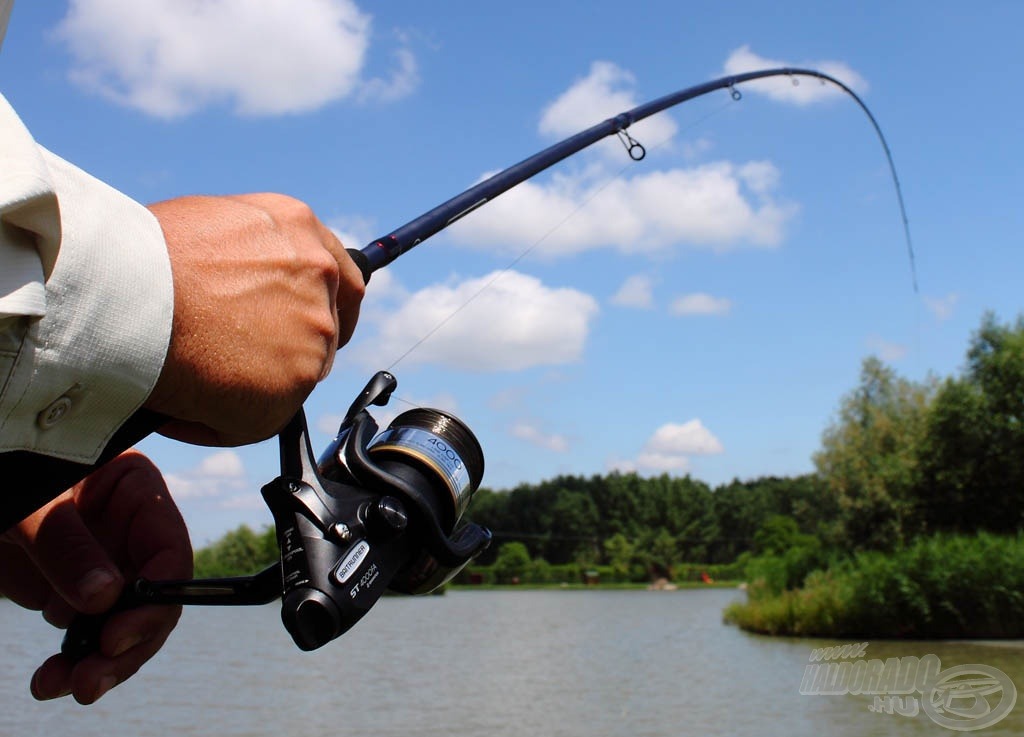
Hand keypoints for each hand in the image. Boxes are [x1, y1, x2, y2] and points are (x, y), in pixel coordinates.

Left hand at [0, 450, 192, 704]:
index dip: (156, 597)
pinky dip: (75, 661)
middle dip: (128, 644)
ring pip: (126, 624)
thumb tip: (105, 598)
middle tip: (93, 678)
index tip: (118, 636)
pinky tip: (51, 679)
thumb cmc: (6, 471)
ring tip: (69, 685)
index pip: (168, 550)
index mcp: (135, 492)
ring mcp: (105, 563)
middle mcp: (130, 531)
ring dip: (103, 663)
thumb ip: (65, 544)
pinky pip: (90, 634)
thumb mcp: (30, 506)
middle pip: (155, 598)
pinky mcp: (76, 590)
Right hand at [144, 193, 364, 445]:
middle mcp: (320, 273)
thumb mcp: (209, 227)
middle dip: (290, 347)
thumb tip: (243, 294)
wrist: (124, 294)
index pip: (338, 275)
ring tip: (194, 377)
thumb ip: (249, 259)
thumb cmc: (140, 259)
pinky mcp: (299, 378)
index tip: (307, 322)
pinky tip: (184, 403)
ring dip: (253, 386)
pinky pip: (267, 416)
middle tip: (241, 360)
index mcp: (298, 227)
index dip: (324, 304)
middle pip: (325, 326)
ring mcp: (315, 327)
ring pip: (296, 374)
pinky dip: (224, 421)